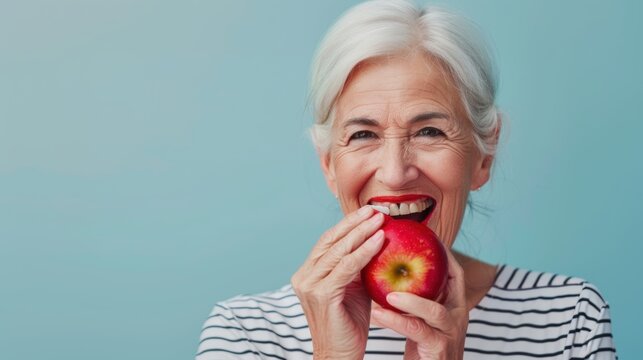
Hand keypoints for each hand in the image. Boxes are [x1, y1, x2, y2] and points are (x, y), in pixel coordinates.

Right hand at [291, 206, 385, 359]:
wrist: (340, 356)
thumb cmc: (350, 325)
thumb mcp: (354, 288)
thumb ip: (357, 266)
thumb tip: (378, 239)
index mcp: (308, 272)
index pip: (329, 241)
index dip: (349, 224)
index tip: (369, 212)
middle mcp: (304, 276)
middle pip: (331, 240)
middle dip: (355, 222)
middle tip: (377, 209)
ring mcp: (310, 284)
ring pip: (339, 250)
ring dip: (362, 232)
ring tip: (381, 219)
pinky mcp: (322, 294)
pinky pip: (348, 266)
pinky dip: (365, 251)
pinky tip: (380, 240)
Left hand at [370, 248, 467, 359]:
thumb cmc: (422, 350)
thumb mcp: (422, 319)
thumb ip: (416, 298)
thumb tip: (392, 272)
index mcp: (455, 307)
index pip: (455, 273)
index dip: (442, 253)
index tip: (424, 236)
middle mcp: (457, 318)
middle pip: (452, 283)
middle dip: (430, 265)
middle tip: (403, 252)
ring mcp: (450, 335)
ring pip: (434, 310)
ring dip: (410, 299)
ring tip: (388, 292)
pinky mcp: (438, 351)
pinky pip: (417, 331)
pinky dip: (397, 321)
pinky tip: (378, 313)